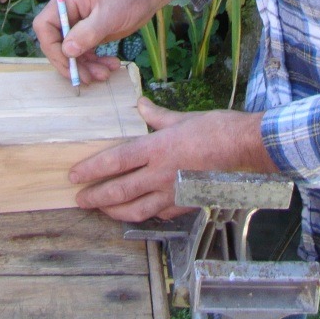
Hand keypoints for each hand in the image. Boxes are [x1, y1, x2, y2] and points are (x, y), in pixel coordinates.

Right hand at [33, 0, 181, 84]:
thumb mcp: (109, 16)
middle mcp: (69, 13)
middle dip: (71, 63)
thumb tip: (67, 50)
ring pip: (72, 52)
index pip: (45, 26)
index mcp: (67, 1)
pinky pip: (86, 52)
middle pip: (57, 43)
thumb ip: (87, 33)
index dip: (51, 47)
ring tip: (104, 74)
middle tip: (87, 78)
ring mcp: (80, 24)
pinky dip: (95, 62)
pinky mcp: (91, 33)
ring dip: (86, 66)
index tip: (68, 63)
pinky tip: (111, 66)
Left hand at [69, 97, 276, 221]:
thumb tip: (140, 104)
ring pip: (136, 210)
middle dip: (96, 197)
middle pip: (120, 190)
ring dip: (114, 211)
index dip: (92, 169)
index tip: (74, 175)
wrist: (245, 149)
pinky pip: (159, 214)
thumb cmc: (215, 128)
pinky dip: (144, 214)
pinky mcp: (187, 203)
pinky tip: (136, 213)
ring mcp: (173, 192)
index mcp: (157, 148)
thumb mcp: (182, 117)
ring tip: (102, 210)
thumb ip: (156, 116)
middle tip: (79, 200)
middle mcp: (161, 174)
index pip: (116, 161)